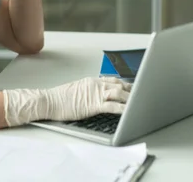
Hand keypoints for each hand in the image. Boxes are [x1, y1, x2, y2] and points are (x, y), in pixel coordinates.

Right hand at [2, 77, 131, 126]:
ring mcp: (95, 94)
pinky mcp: (93, 105)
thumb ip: (89, 91)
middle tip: (144, 94)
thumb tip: (97, 95)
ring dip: (131, 99)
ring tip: (140, 103)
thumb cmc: (59, 98)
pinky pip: (112, 106)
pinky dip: (123, 108)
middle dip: (133, 91)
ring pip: (119, 93)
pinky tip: (130, 111)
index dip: (126, 84)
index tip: (134, 87)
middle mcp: (95, 85)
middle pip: (120, 85)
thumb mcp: (77, 90)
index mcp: (92, 81)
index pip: (114, 80)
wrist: (48, 101)